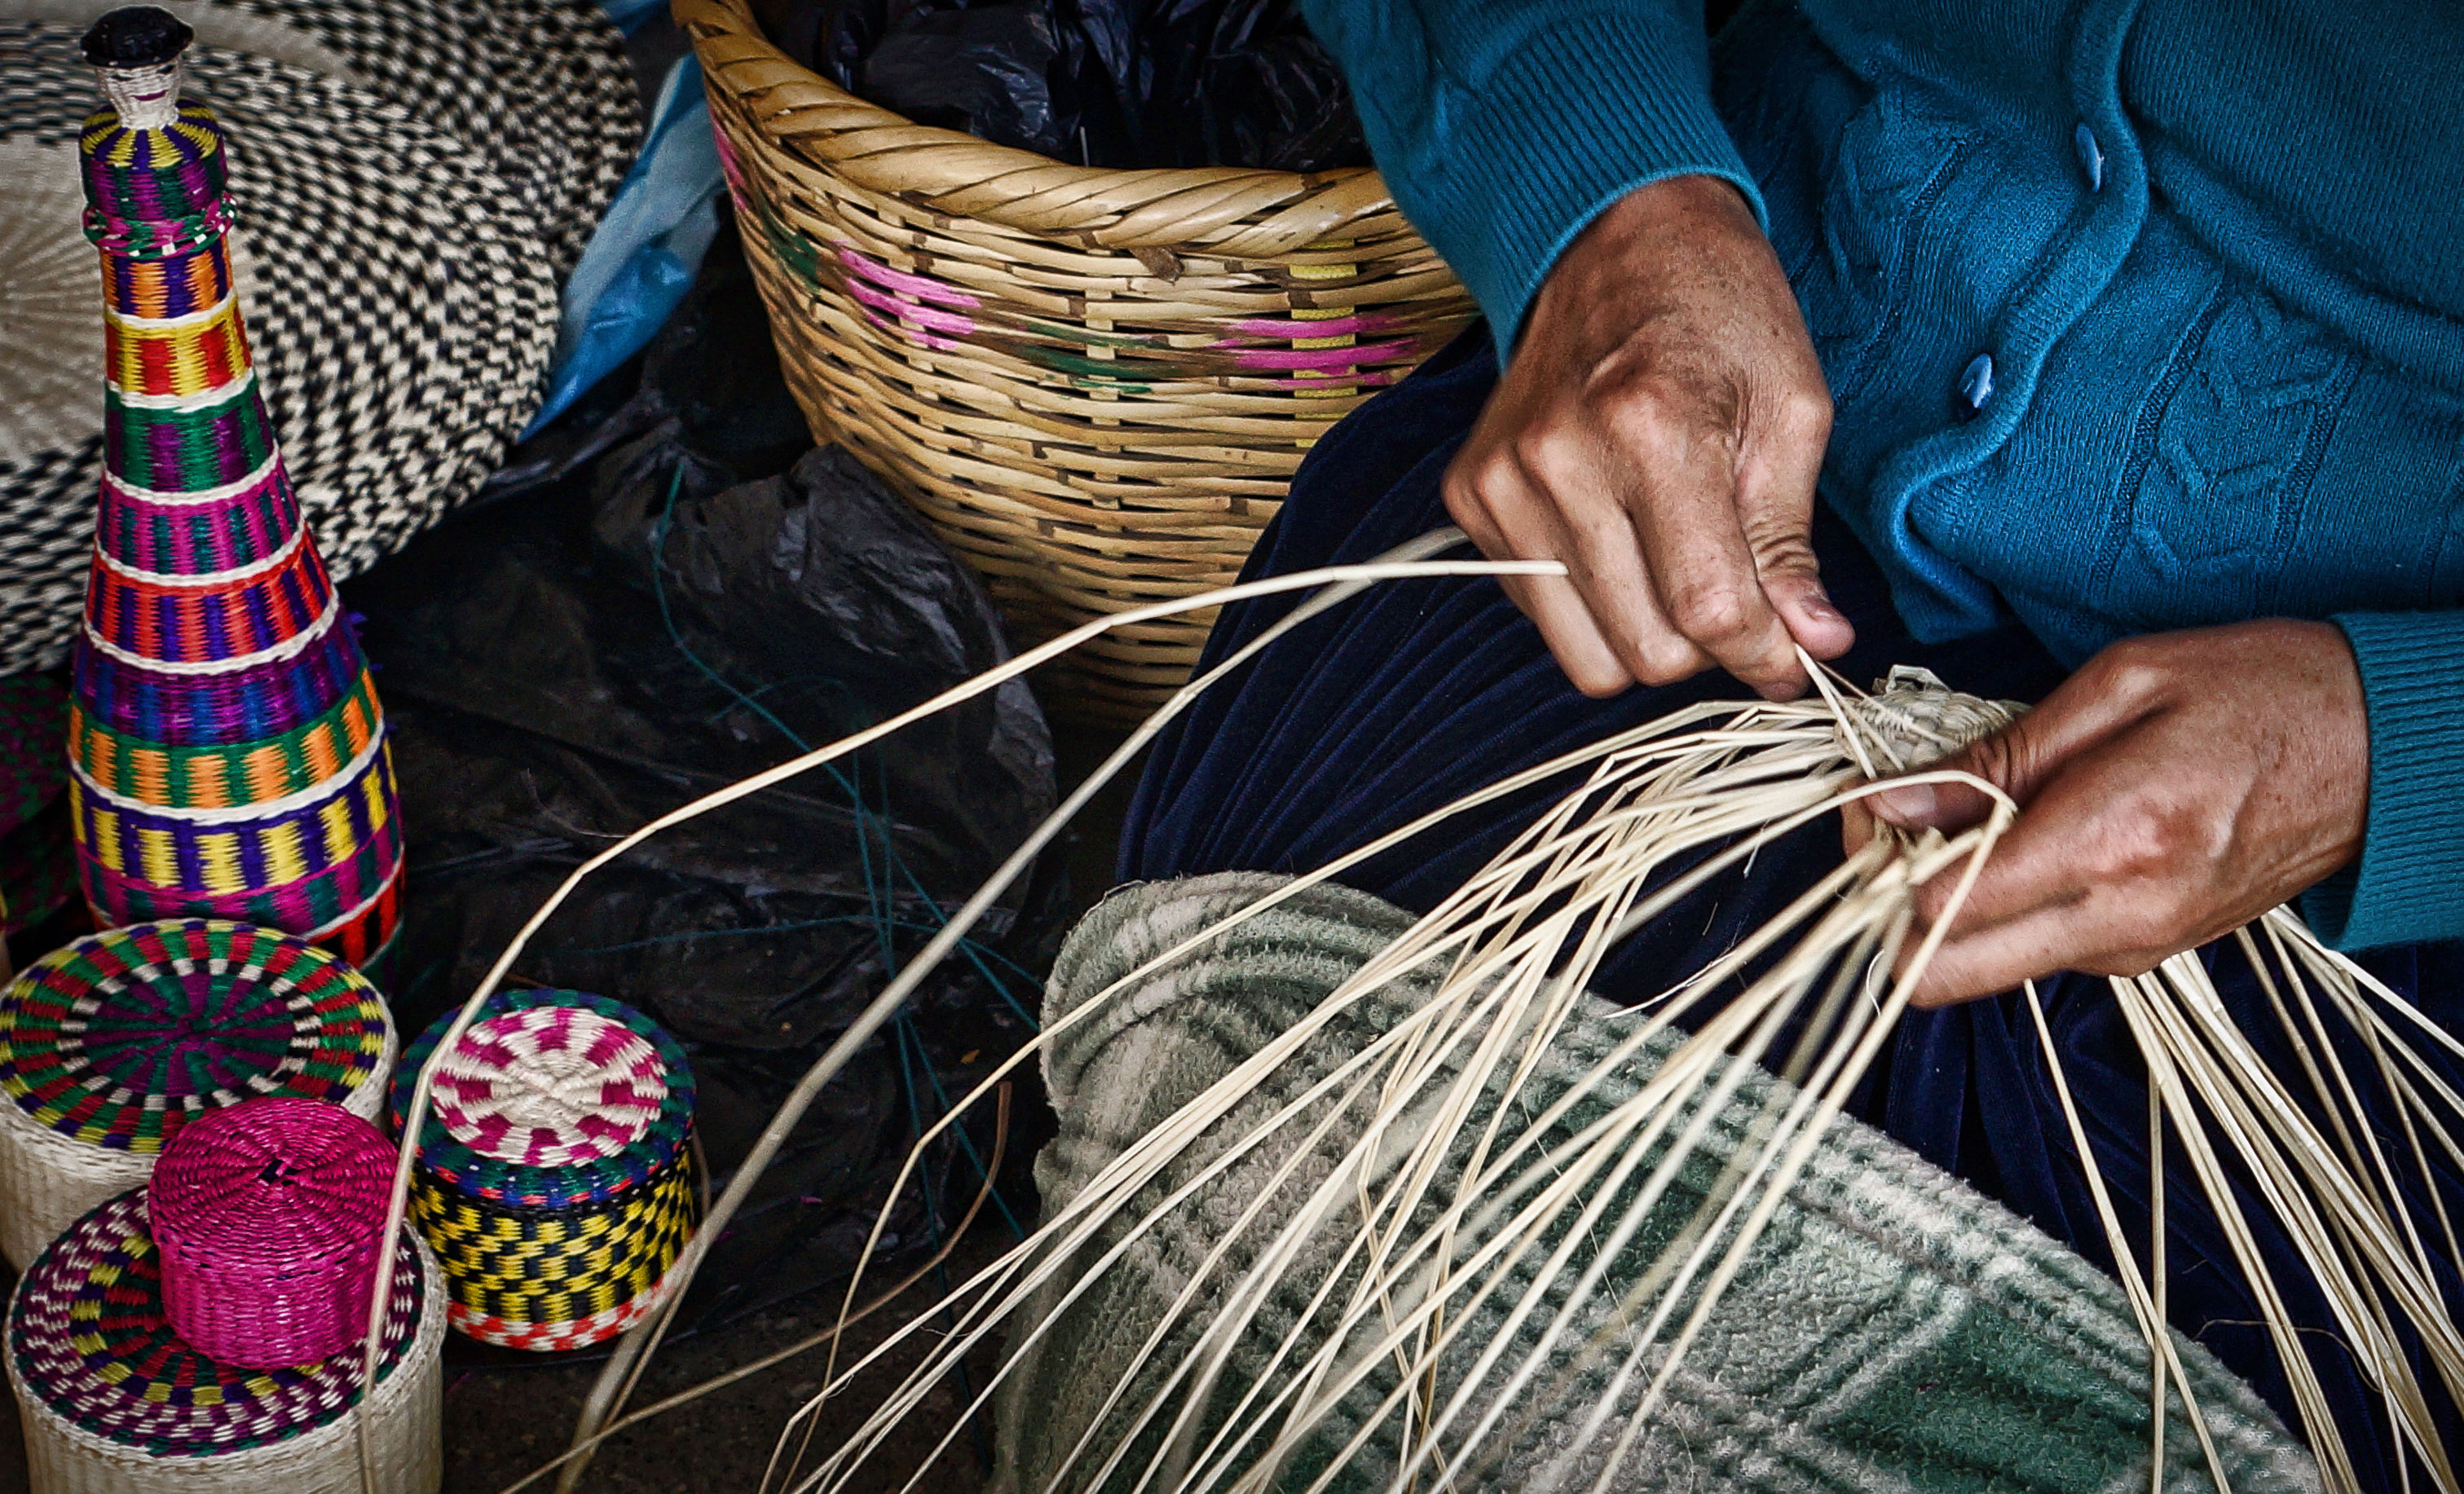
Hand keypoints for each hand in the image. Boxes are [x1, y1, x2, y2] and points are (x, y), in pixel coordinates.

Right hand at [1445, 174, 1852, 699]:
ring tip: (1679, 570)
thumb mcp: (1791, 412)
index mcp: (1654, 427)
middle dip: (1707, 648)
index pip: (1708, 608)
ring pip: (1587, 655)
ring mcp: (1503, 481)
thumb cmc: (1716, 312)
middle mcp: (1560, 459)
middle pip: (1645, 649)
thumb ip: (1791, 542)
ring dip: (1647, 637)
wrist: (1613, 238)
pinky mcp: (1471, 495)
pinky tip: (1622, 538)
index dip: (1764, 655)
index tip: (1793, 659)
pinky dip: (1593, 603)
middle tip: (1739, 598)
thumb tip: (1813, 644)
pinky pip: (1540, 612)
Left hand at [1843, 622, 2369, 1005]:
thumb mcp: (2122, 684)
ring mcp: (2137, 949)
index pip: (1940, 911)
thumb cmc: (2261, 693)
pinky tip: (2013, 836)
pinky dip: (1998, 906)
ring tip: (1954, 814)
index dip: (1877, 862)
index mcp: (2114, 844)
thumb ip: (1997, 755)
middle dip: (1887, 909)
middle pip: (1944, 976)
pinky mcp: (2147, 954)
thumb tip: (1889, 798)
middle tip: (1888, 828)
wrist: (2387, 751)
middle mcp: (2122, 919)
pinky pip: (2036, 949)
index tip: (1868, 803)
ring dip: (1942, 906)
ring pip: (1984, 967)